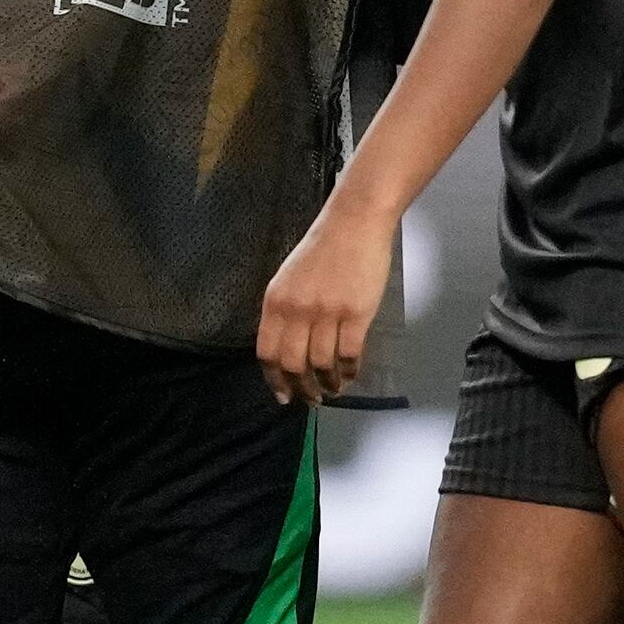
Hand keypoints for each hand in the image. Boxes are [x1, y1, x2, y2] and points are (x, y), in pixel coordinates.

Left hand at [257, 197, 391, 408]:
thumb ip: (284, 312)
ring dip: (328, 383)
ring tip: (334, 389)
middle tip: (311, 399)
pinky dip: (349, 370)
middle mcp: (297, 311)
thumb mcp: (288, 279)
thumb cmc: (322, 249)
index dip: (274, 380)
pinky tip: (351, 374)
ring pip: (322, 363)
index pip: (267, 353)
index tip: (284, 395)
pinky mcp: (356, 313)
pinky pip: (349, 353)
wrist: (354, 224)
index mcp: (275, 302)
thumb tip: (288, 348)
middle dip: (302, 389)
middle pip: (293, 364)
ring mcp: (327, 312)